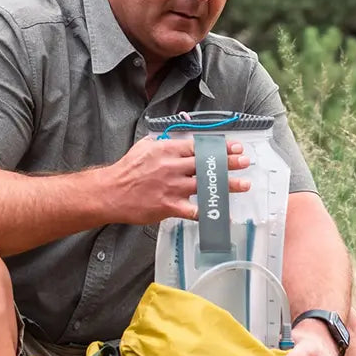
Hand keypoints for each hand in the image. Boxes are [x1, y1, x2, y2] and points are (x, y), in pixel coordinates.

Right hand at [102, 135, 249, 225]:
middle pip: (207, 163)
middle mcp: (173, 167)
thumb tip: (170, 140)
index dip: (219, 146)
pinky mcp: (169, 206)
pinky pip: (194, 210)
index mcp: (167, 150)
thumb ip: (159, 143)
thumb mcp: (142, 147)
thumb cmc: (125, 171)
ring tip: (244, 184)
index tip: (234, 146)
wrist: (110, 193)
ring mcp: (172, 187)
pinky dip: (210, 213)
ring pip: (205, 185)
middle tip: (245, 162)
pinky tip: (223, 215)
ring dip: (227, 185)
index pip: (199, 146)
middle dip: (229, 162)